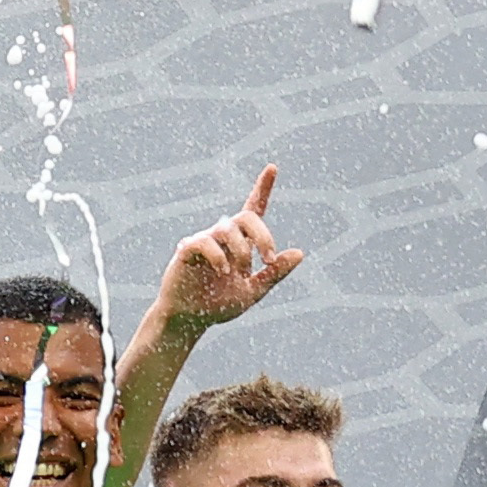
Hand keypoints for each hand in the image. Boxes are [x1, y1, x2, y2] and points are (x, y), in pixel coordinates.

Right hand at [155, 168, 306, 335]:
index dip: (262, 188)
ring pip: (228, 229)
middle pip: (247, 217)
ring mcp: (204, 241)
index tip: (272, 167)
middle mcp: (223, 236)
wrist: (189, 319)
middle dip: (263, 235)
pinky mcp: (186, 250)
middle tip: (269, 259)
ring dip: (242, 251)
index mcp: (240, 243)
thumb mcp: (254, 291)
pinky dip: (218, 256)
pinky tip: (223, 271)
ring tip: (239, 273)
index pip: (253, 209)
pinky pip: (204, 242)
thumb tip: (300, 253)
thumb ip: (275, 273)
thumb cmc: (218, 304)